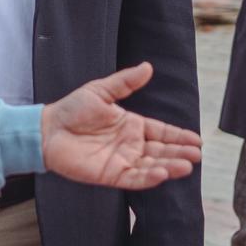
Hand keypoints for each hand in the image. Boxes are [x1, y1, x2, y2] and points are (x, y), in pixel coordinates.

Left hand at [40, 63, 201, 190]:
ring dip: (170, 166)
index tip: (198, 140)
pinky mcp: (111, 174)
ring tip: (187, 165)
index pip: (162, 132)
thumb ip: (125, 82)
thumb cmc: (72, 109)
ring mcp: (122, 161)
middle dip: (180, 153)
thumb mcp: (101, 91)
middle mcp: (131, 145)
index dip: (179, 136)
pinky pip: (134, 178)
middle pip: (162, 150)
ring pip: (152, 165)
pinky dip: (149, 177)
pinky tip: (163, 173)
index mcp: (132, 125)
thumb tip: (148, 67)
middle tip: (197, 155)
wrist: (48, 129)